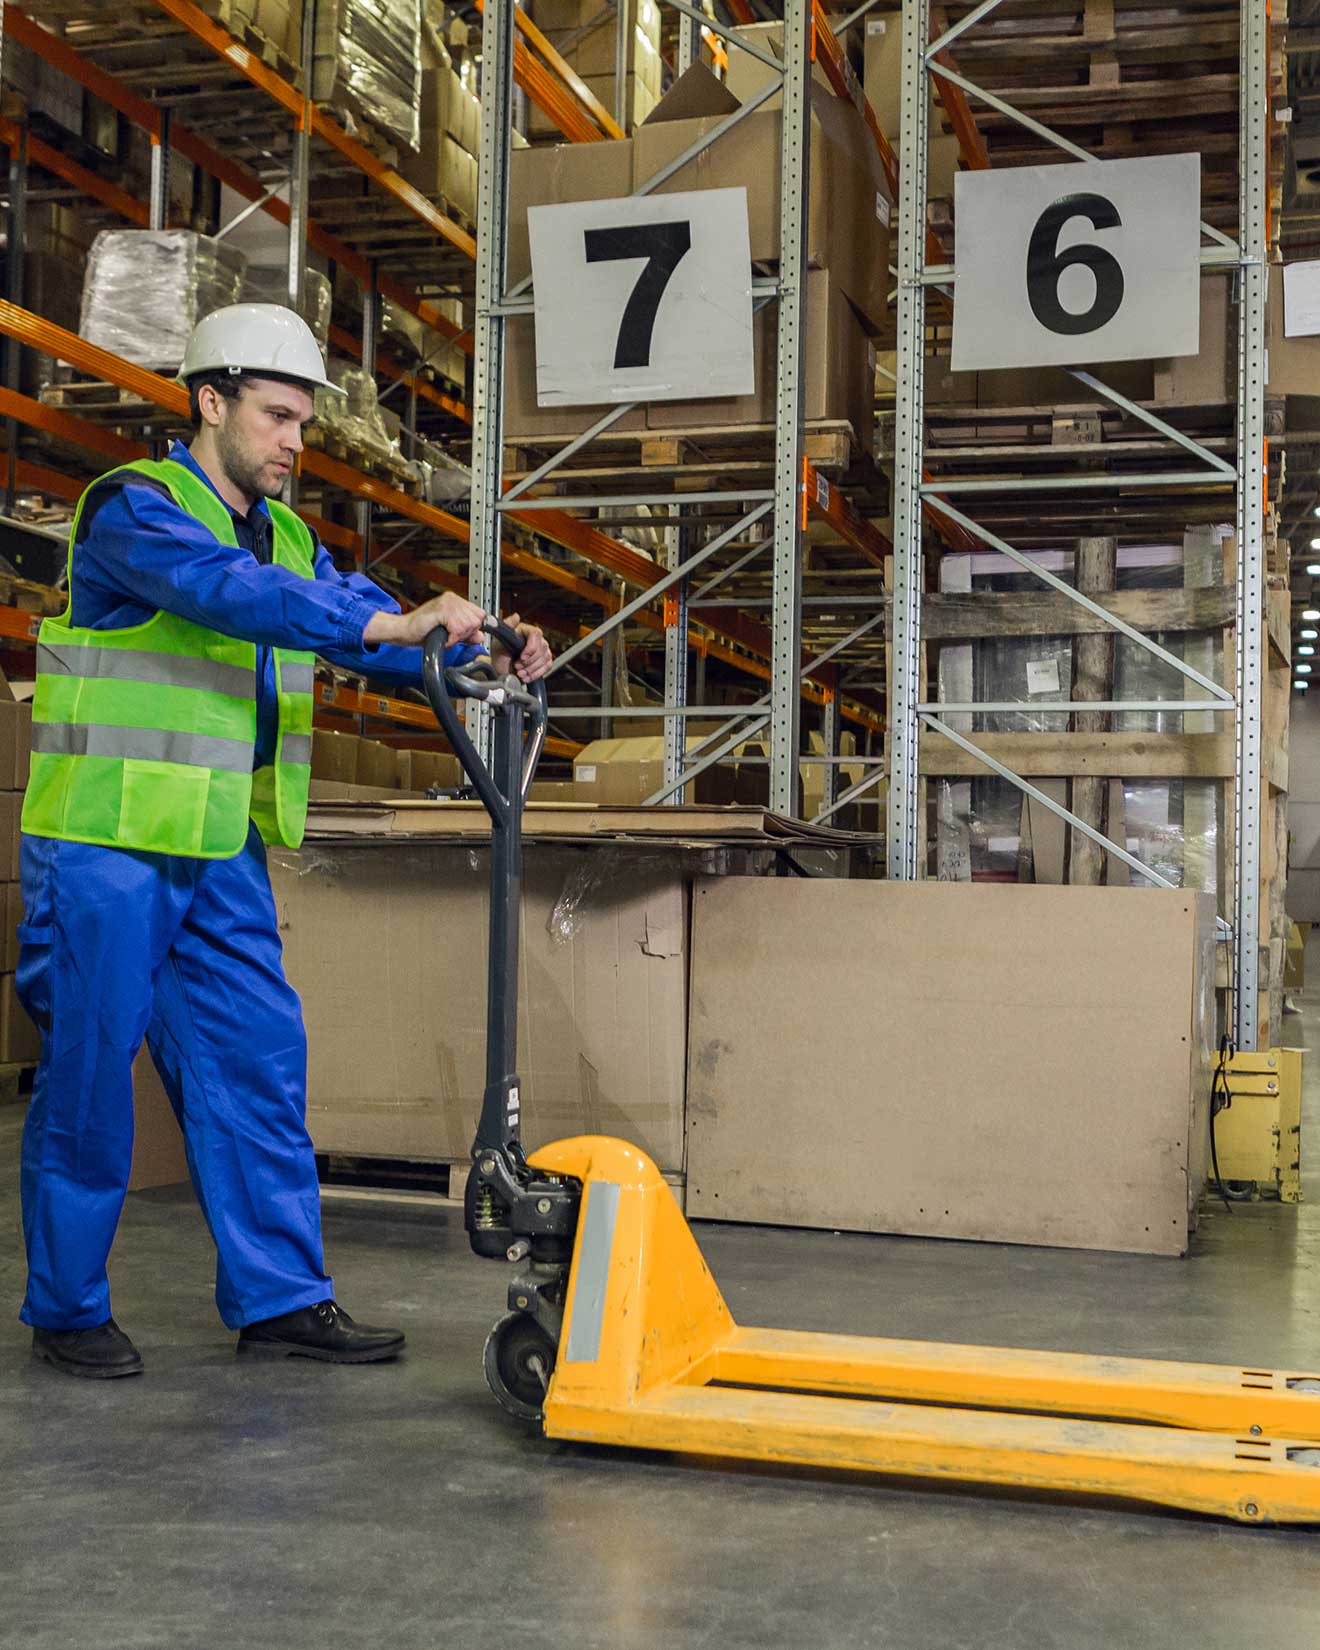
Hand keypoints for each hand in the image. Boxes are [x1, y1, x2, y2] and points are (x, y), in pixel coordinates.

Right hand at [363, 590, 485, 649]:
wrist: (404, 631)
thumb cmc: (422, 631)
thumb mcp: (450, 633)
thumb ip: (466, 634)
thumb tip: (480, 636)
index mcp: (455, 601)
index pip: (480, 614)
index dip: (472, 628)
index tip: (459, 634)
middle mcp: (453, 598)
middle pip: (477, 620)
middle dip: (465, 633)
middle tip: (450, 635)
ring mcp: (447, 602)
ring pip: (469, 625)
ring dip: (457, 636)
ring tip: (444, 635)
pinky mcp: (442, 609)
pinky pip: (458, 628)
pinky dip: (451, 638)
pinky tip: (441, 636)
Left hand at [490, 614, 552, 682]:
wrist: (500, 668)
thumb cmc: (500, 653)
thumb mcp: (499, 639)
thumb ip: (507, 626)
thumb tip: (515, 617)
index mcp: (526, 631)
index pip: (536, 634)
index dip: (531, 647)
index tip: (522, 656)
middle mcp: (536, 640)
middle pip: (542, 649)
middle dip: (528, 662)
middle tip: (517, 665)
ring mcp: (541, 651)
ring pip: (545, 659)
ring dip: (531, 669)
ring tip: (520, 672)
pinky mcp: (544, 661)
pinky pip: (547, 667)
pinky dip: (536, 674)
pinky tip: (526, 676)